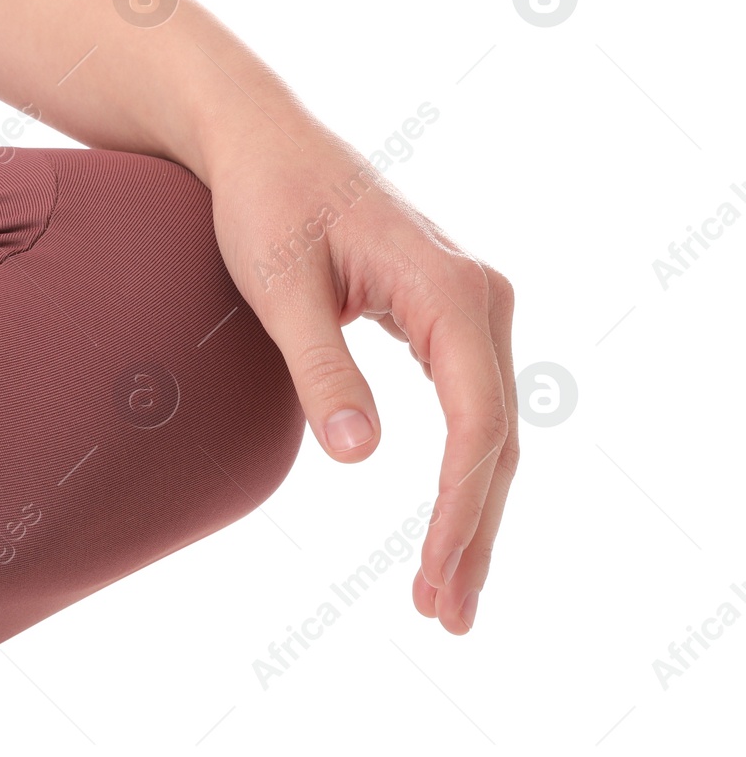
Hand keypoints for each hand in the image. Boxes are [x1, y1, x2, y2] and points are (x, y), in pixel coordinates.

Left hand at [199, 100, 518, 634]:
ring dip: (474, 511)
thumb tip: (360, 457)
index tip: (436, 576)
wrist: (259, 140)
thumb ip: (321, 368)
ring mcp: (471, 303)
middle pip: (497, 437)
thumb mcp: (279, 287)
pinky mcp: (448, 312)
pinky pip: (472, 404)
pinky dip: (465, 469)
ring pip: (491, 427)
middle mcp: (480, 296)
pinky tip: (450, 523)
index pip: (477, 422)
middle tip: (445, 616)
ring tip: (446, 595)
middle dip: (474, 530)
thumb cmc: (263, 204)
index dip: (461, 509)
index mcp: (449, 289)